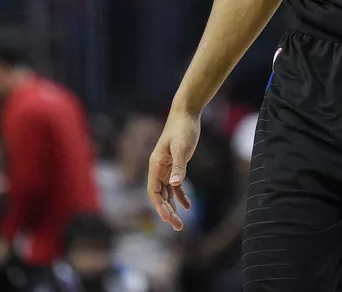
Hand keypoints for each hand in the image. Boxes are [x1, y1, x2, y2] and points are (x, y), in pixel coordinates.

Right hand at [147, 109, 200, 230]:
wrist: (186, 114)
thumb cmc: (182, 129)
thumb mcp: (181, 148)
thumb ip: (178, 166)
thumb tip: (174, 184)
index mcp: (155, 165)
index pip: (153, 192)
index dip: (159, 206)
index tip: (168, 218)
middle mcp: (158, 169)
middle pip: (159, 197)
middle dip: (167, 213)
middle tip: (178, 227)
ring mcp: (166, 168)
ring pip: (167, 194)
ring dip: (172, 208)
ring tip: (180, 224)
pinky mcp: (176, 166)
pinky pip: (175, 186)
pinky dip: (180, 196)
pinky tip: (188, 207)